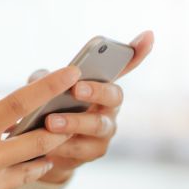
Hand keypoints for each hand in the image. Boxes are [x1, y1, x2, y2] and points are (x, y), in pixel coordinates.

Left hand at [27, 30, 154, 183]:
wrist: (40, 149)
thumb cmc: (47, 110)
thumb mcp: (44, 90)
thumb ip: (44, 80)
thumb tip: (44, 78)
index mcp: (101, 86)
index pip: (125, 66)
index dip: (138, 52)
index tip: (147, 34)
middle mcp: (110, 108)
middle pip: (114, 96)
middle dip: (96, 91)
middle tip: (76, 89)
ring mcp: (104, 132)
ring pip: (98, 125)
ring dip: (74, 122)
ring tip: (50, 122)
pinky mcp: (92, 153)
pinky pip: (81, 149)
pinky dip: (63, 146)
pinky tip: (47, 144)